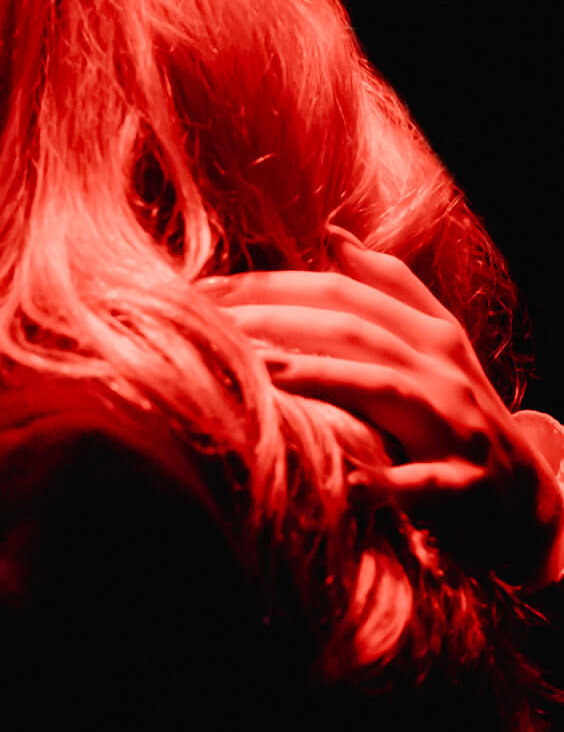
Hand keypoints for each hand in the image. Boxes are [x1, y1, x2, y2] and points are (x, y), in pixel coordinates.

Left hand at [206, 228, 563, 584]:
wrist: (527, 500)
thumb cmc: (459, 416)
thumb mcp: (434, 346)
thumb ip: (388, 289)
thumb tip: (332, 232)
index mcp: (430, 335)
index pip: (344, 293)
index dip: (273, 286)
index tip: (203, 291)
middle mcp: (441, 372)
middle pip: (355, 330)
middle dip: (279, 321)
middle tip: (208, 326)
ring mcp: (455, 426)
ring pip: (384, 387)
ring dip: (321, 377)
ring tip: (261, 373)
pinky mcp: (464, 485)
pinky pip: (421, 481)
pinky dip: (384, 482)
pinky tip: (342, 484)